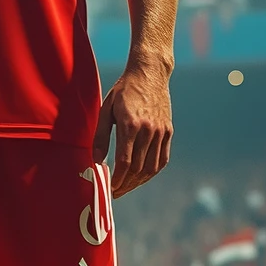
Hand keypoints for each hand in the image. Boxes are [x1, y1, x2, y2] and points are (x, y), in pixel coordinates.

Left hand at [93, 59, 172, 197]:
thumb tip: (96, 160)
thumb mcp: (106, 109)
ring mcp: (161, 132)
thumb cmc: (124, 90)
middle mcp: (149, 130)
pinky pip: (163, 159)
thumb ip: (101, 137)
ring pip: (152, 167)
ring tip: (126, 187)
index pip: (125, 162)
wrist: (150, 73)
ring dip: (139, 182)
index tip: (109, 188)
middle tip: (115, 192)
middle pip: (138, 168)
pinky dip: (152, 171)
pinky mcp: (168, 131)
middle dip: (126, 184)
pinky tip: (142, 176)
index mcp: (131, 125)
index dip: (117, 179)